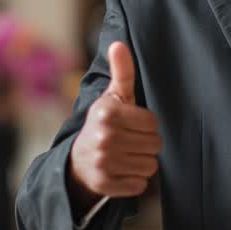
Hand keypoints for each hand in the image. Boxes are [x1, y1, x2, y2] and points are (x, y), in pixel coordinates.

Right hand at [68, 41, 160, 199]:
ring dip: (141, 162)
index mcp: (106, 112)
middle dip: (145, 144)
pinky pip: (140, 185)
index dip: (145, 125)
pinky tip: (120, 171)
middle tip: (128, 142)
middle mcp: (102, 137)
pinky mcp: (104, 184)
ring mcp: (102, 162)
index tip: (130, 125)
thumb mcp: (112, 97)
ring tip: (124, 156)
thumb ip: (122, 72)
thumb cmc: (103, 124)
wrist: (76, 161)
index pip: (152, 122)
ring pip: (150, 166)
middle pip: (154, 145)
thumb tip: (119, 44)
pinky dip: (134, 181)